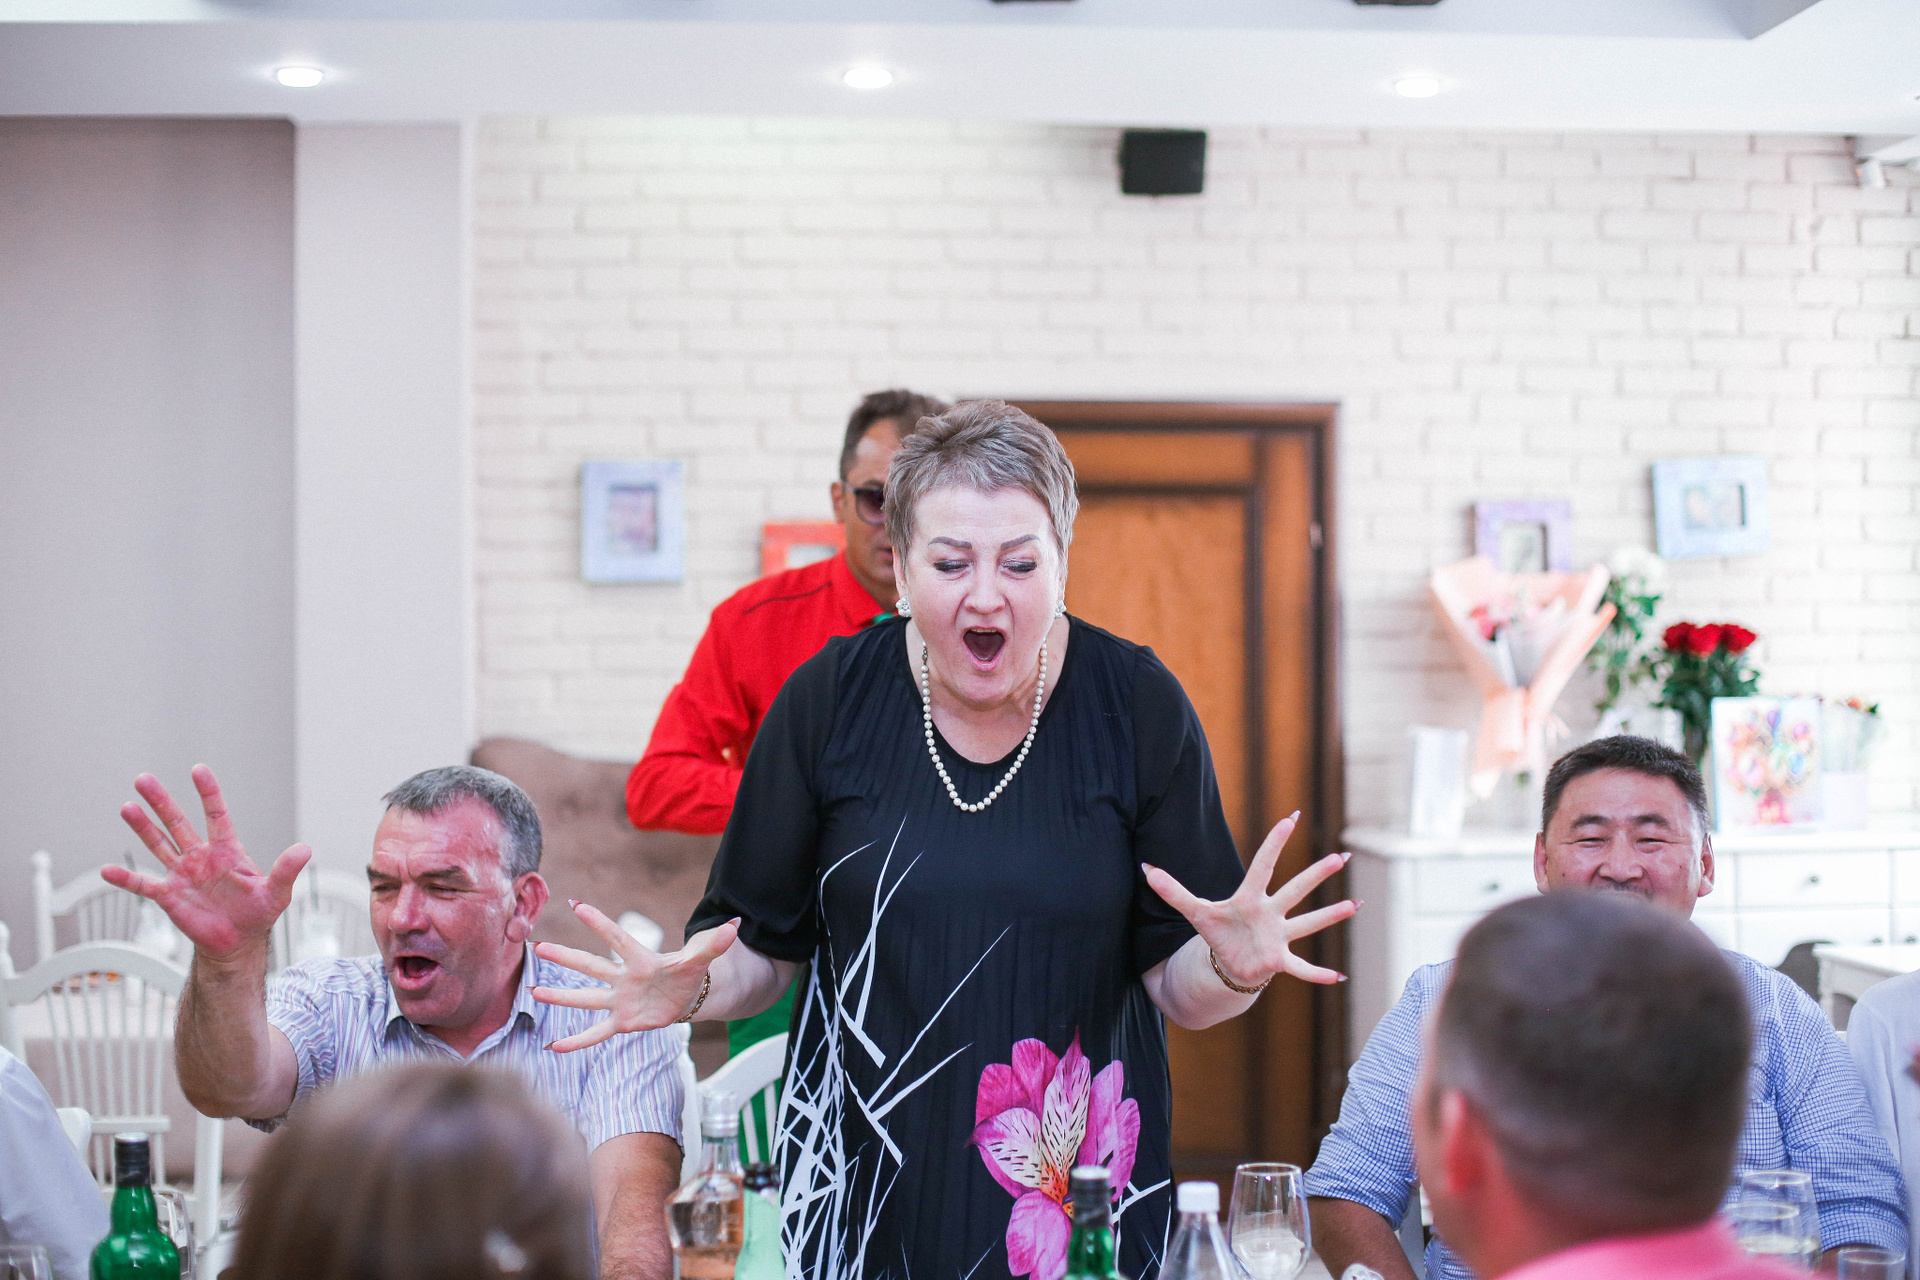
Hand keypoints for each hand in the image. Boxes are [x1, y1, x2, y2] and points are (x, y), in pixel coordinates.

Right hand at [106, 765, 311, 961]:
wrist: (237, 942)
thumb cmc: (258, 914)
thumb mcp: (276, 892)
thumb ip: (286, 870)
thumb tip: (305, 848)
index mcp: (227, 851)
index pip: (216, 814)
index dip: (208, 792)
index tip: (197, 769)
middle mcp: (201, 857)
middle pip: (178, 823)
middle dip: (162, 801)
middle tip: (144, 779)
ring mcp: (183, 874)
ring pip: (159, 845)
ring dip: (142, 827)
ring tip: (127, 807)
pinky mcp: (169, 896)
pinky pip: (143, 884)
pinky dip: (125, 879)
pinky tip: (106, 870)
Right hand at [531, 901, 739, 1052]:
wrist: (686, 995)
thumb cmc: (688, 972)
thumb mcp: (701, 958)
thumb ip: (714, 944)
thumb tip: (734, 926)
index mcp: (641, 959)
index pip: (617, 937)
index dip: (599, 923)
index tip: (576, 904)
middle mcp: (624, 978)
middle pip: (592, 965)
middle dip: (567, 957)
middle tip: (539, 946)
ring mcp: (620, 1000)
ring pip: (586, 998)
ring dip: (561, 997)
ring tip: (534, 992)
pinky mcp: (622, 1021)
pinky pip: (596, 1032)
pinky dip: (577, 1041)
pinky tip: (554, 1047)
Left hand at [1143, 812, 1356, 986]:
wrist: (1228, 961)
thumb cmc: (1217, 931)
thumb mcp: (1194, 911)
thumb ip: (1172, 891)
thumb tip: (1145, 869)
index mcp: (1249, 897)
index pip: (1263, 865)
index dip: (1275, 842)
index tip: (1291, 818)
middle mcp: (1270, 913)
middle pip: (1295, 889)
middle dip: (1317, 874)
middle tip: (1342, 855)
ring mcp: (1277, 936)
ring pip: (1308, 923)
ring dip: (1331, 915)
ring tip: (1354, 904)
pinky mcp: (1278, 960)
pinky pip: (1301, 968)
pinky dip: (1318, 974)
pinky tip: (1339, 977)